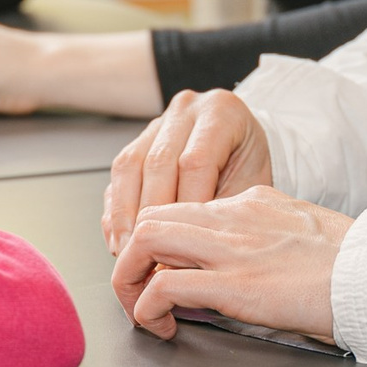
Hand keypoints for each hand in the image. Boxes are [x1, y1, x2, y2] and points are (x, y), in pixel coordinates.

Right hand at [102, 90, 272, 252]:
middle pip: (158, 163)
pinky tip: (119, 238)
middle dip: (149, 216)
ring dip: (124, 214)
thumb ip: (219, 214)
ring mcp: (159, 122)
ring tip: (126, 251)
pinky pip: (119, 174)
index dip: (184, 208)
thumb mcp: (251, 187)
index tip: (181, 247)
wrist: (247, 149)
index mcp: (221, 113)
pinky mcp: (138, 141)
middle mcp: (186, 109)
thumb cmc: (251, 170)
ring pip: (129, 166)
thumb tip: (184, 257)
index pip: (195, 162)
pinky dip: (115, 209)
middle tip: (147, 256)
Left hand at [111, 186, 348, 343]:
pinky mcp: (233, 284)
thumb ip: (264, 230)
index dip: (158, 240)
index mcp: (249, 203)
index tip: (158, 270)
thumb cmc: (351, 262)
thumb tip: (243, 254)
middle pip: (151, 217)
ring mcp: (230, 249)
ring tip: (139, 309)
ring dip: (128, 278)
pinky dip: (147, 307)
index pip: (181, 207)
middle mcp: (232, 218)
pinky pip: (163, 286)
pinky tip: (161, 326)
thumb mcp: (300, 226)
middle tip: (135, 289)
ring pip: (145, 240)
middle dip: (130, 255)